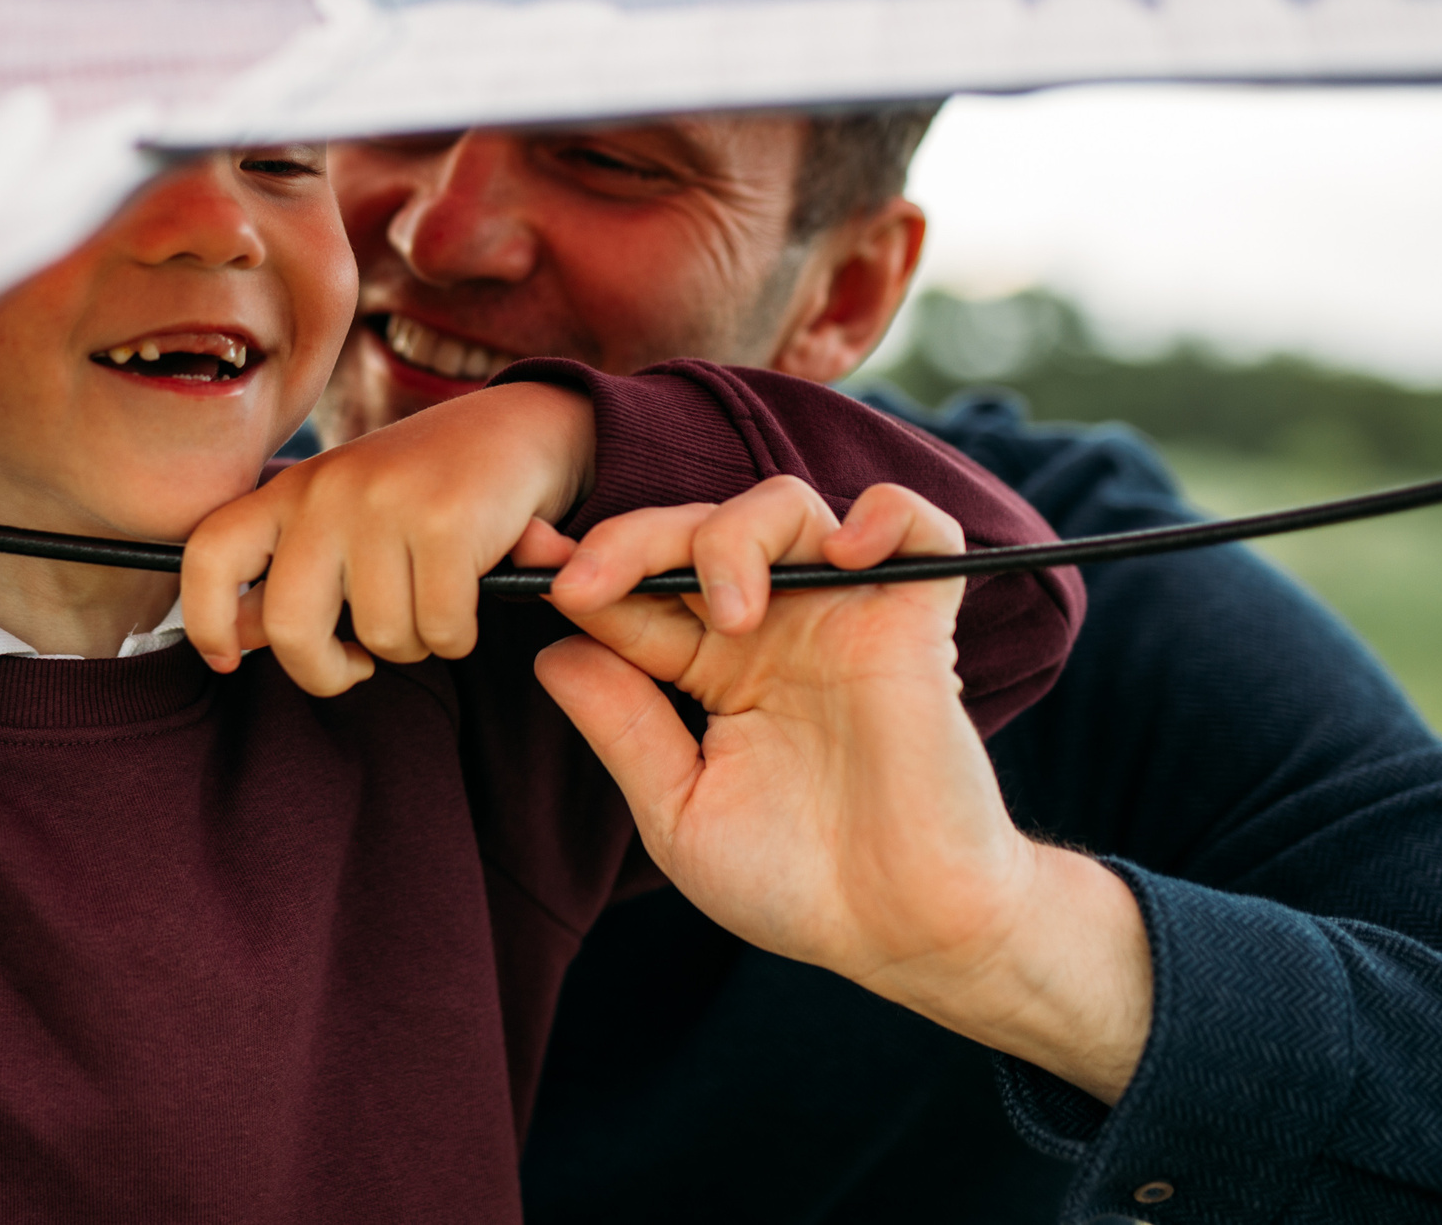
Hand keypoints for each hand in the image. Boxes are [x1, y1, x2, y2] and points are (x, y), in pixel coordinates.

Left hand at [181, 380, 593, 694]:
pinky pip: (440, 629)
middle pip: (287, 625)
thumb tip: (239, 638)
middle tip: (355, 669)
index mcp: (290, 492)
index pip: (209, 554)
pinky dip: (458, 637)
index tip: (229, 660)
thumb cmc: (419, 494)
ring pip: (378, 636)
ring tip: (429, 608)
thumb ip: (290, 573)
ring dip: (412, 646)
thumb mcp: (342, 519)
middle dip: (322, 672)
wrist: (513, 430)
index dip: (205, 619)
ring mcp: (383, 503)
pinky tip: (467, 604)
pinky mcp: (445, 521)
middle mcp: (326, 492)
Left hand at [530, 478, 1150, 1102]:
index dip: (578, 569)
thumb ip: (622, 729)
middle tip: (587, 582)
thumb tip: (551, 650)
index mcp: (708, 668)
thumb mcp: (679, 811)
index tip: (522, 562)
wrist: (907, 933)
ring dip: (735, 537)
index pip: (634, 592)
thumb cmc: (795, 883)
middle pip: (692, 530)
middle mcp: (771, 628)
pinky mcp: (915, 623)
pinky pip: (918, 527)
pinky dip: (885, 513)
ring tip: (731, 613)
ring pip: (783, 508)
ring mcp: (842, 618)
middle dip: (629, 540)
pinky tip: (847, 551)